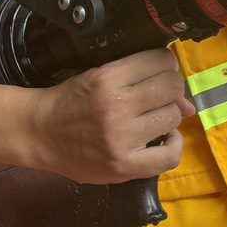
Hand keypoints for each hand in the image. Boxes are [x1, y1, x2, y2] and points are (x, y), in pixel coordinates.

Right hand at [33, 49, 193, 183]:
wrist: (39, 133)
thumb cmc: (69, 102)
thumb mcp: (98, 76)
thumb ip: (140, 79)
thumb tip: (186, 99)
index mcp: (108, 78)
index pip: (160, 61)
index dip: (166, 64)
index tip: (161, 71)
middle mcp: (116, 106)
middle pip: (171, 87)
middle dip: (170, 89)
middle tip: (158, 96)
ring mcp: (121, 138)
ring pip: (172, 117)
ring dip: (168, 115)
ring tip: (153, 118)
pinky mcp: (123, 166)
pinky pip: (169, 156)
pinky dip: (173, 145)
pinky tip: (164, 138)